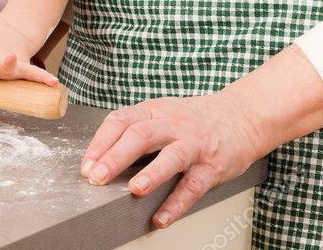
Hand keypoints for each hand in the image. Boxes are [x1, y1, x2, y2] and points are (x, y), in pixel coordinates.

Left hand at [80, 92, 261, 227]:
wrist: (241, 116)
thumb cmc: (194, 118)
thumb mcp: (162, 112)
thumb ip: (137, 128)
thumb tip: (104, 155)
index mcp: (153, 110)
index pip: (120, 121)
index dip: (100, 142)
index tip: (86, 164)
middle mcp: (171, 124)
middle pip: (139, 135)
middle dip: (114, 157)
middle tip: (96, 177)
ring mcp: (193, 144)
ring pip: (170, 157)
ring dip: (150, 174)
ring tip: (133, 190)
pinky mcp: (212, 166)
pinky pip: (193, 185)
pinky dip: (177, 203)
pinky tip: (162, 218)